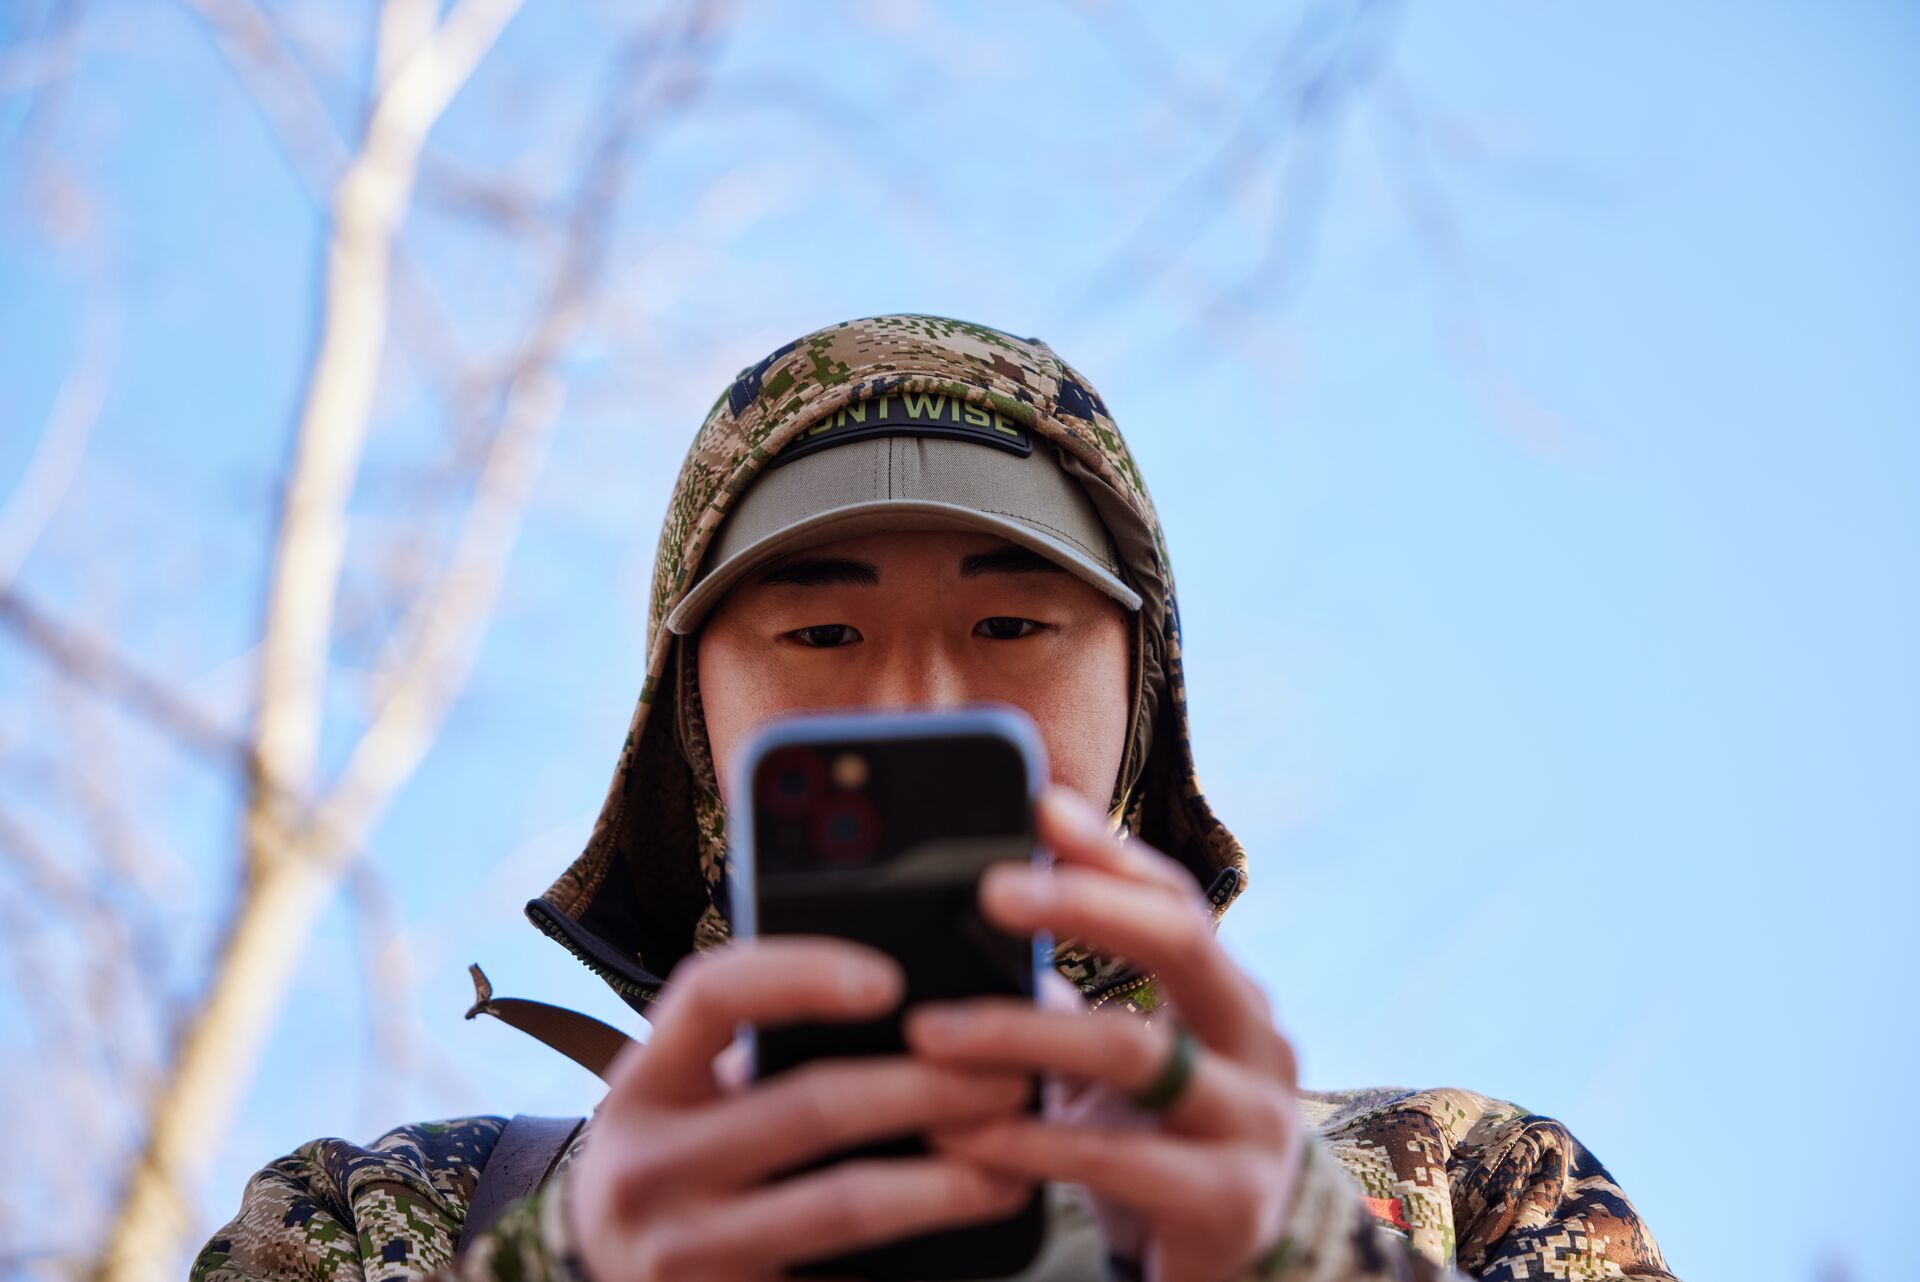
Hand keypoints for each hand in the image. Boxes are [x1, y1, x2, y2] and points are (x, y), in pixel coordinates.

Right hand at [568, 938, 1036, 1281]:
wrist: (606, 1277)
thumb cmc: (678, 1159)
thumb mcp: (684, 1096)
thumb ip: (759, 1053)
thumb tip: (914, 1010)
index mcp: (644, 1082)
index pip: (712, 994)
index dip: (802, 973)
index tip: (890, 979)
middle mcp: (648, 1167)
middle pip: (810, 1107)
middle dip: (928, 1089)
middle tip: (1010, 1078)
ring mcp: (682, 1253)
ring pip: (843, 1204)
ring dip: (946, 1183)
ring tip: (1013, 1164)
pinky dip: (919, 1258)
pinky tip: (968, 1238)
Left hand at [905, 787, 1303, 1281]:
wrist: (1239, 1274)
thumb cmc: (1160, 1149)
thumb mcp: (1120, 1067)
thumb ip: (1062, 1002)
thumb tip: (956, 931)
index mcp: (1228, 996)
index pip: (1176, 899)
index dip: (1110, 850)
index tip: (1040, 805)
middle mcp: (1256, 1042)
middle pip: (1181, 942)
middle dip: (1083, 905)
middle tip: (987, 889)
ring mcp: (1252, 1121)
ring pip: (1134, 1051)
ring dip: (1020, 1035)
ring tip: (929, 1032)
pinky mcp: (1226, 1201)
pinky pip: (1112, 1159)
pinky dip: (1025, 1141)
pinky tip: (958, 1132)